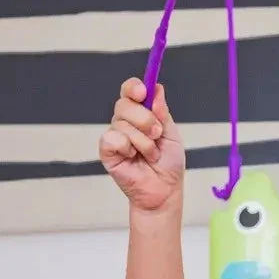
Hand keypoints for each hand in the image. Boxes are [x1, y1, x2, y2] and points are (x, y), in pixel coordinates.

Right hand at [98, 78, 184, 212]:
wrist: (164, 190)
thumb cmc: (168, 164)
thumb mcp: (171, 134)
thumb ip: (162, 112)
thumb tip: (157, 89)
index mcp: (141, 113)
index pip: (130, 91)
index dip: (134, 87)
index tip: (143, 92)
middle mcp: (125, 122)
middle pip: (124, 104)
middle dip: (145, 119)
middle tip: (157, 134)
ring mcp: (115, 136)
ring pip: (122, 123)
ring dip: (143, 141)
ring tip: (150, 155)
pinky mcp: (107, 151)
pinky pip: (112, 138)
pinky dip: (127, 148)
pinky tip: (132, 158)